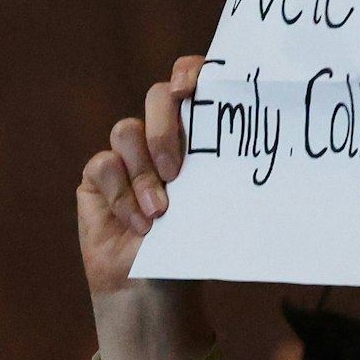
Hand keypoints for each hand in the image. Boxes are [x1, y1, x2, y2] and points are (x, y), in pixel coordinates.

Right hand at [79, 56, 216, 359]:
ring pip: (126, 131)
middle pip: (157, 96)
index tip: (193, 85)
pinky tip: (138, 225)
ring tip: (160, 213)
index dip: (190, 71)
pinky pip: (104, 165)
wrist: (155, 289)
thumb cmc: (195, 242)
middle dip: (165, 128)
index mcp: (196, 130)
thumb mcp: (216, 205)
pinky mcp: (98, 176)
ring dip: (143, 174)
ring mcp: (127, 152)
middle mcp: (160, 132)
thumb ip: (223, 174)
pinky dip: (122, 195)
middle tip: (176, 170)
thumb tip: (260, 154)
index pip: (192, 80)